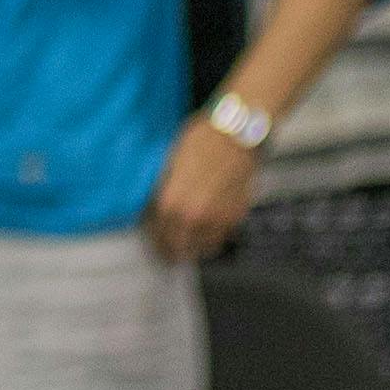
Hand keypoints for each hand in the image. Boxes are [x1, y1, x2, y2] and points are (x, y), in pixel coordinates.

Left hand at [143, 118, 261, 262]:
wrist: (237, 136)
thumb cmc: (200, 140)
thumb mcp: (169, 161)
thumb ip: (162, 188)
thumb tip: (154, 202)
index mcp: (172, 201)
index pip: (158, 233)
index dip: (154, 240)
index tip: (153, 243)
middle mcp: (195, 215)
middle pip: (180, 247)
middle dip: (172, 251)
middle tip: (167, 253)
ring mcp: (218, 218)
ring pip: (203, 248)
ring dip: (194, 248)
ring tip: (187, 246)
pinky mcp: (236, 215)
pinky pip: (222, 236)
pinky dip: (213, 238)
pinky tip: (207, 232)